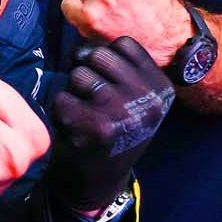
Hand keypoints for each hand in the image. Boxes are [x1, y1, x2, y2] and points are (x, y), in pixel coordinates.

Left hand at [48, 37, 174, 208]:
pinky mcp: (95, 128)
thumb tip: (84, 38)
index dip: (104, 55)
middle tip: (90, 98)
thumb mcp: (135, 99)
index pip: (124, 43)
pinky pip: (61, 97)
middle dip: (86, 71)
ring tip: (84, 114)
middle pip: (98, 55)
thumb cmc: (112, 130)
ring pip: (78, 74)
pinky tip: (73, 128)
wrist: (98, 183)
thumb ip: (121, 68)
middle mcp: (147, 98)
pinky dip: (60, 110)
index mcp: (161, 87)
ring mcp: (122, 112)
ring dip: (72, 91)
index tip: (106, 80)